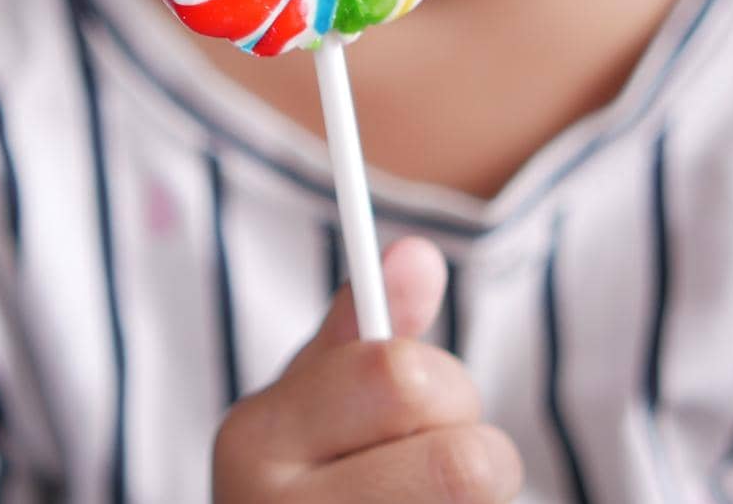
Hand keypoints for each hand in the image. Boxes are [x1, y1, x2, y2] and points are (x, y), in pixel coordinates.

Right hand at [212, 237, 523, 502]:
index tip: (427, 399)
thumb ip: (369, 332)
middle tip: (435, 469)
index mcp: (251, 440)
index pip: (401, 376)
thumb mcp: (321, 401)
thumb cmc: (316, 480)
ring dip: (479, 502)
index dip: (441, 386)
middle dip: (473, 452)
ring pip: (481, 502)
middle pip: (464, 462)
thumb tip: (415, 252)